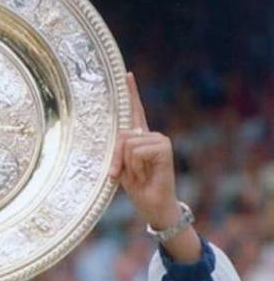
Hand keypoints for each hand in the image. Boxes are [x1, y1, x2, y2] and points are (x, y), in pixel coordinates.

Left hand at [109, 73, 180, 229]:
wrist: (154, 206)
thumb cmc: (138, 189)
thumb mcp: (122, 168)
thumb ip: (119, 151)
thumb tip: (122, 138)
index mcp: (140, 138)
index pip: (135, 111)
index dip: (131, 93)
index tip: (126, 74)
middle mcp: (151, 135)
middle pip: (122, 135)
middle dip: (116, 158)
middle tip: (120, 175)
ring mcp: (159, 140)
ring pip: (128, 144)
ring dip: (127, 165)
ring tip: (139, 176)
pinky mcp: (164, 147)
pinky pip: (137, 151)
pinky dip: (136, 167)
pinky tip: (147, 174)